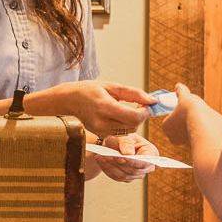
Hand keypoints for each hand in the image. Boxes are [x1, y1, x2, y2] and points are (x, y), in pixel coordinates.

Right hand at [37, 80, 154, 136]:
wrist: (69, 101)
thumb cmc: (90, 90)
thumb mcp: (112, 86)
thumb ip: (134, 94)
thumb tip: (152, 101)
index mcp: (104, 106)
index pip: (133, 117)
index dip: (145, 112)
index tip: (147, 105)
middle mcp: (102, 122)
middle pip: (133, 126)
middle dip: (140, 117)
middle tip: (140, 106)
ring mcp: (100, 130)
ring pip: (128, 131)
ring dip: (133, 122)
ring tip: (128, 110)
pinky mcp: (100, 135)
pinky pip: (120, 133)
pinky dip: (125, 125)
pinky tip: (119, 116)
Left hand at [92, 133, 158, 182]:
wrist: (114, 145)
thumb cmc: (121, 138)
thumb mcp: (123, 136)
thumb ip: (126, 142)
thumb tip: (128, 153)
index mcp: (151, 152)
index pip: (146, 160)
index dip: (134, 161)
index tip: (121, 158)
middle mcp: (146, 166)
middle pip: (134, 170)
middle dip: (119, 164)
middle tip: (107, 157)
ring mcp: (137, 174)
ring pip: (124, 174)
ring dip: (111, 166)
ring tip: (100, 157)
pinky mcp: (126, 178)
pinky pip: (117, 176)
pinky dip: (107, 169)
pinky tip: (100, 160)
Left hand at [159, 83, 213, 145]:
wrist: (206, 124)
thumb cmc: (191, 111)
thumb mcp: (184, 96)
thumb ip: (181, 91)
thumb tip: (178, 86)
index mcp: (166, 127)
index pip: (170, 117)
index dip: (177, 110)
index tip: (183, 105)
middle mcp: (174, 137)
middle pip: (179, 124)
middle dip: (186, 118)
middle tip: (192, 109)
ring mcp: (186, 142)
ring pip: (190, 129)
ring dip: (195, 123)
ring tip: (201, 114)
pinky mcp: (198, 143)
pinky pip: (199, 133)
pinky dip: (203, 128)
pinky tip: (207, 121)